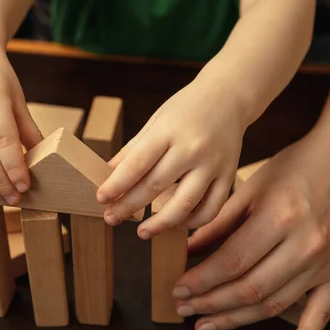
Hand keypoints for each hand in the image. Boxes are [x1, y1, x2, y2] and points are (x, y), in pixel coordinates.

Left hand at [97, 81, 243, 235]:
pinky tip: (176, 225)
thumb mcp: (156, 120)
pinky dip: (193, 222)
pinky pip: (211, 208)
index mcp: (170, 131)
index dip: (117, 184)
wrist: (229, 96)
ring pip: (186, 203)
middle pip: (156, 186)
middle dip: (129, 206)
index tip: (100, 198)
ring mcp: (213, 164)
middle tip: (111, 218)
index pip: (138, 163)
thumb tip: (108, 173)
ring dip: (161, 223)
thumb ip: (133, 149)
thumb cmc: (187, 108)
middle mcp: (193, 148)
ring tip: (141, 233)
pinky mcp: (229, 175)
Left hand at [173, 132, 329, 329]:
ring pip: (274, 304)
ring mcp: (323, 263)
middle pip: (249, 288)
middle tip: (183, 308)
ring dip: (236, 319)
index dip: (201, 280)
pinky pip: (321, 312)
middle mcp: (304, 246)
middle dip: (210, 303)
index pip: (232, 262)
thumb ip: (218, 222)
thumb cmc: (293, 168)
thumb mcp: (249, 189)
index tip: (178, 288)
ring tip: (205, 325)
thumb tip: (187, 250)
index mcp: (279, 218)